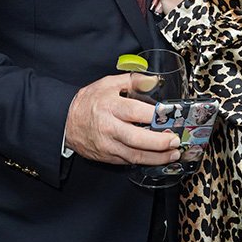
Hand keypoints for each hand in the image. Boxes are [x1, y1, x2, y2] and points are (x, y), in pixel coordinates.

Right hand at [63, 73, 181, 164]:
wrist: (66, 122)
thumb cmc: (89, 101)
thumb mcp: (108, 84)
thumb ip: (133, 80)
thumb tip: (154, 80)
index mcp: (110, 106)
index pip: (134, 111)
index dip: (154, 115)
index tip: (170, 116)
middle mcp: (108, 127)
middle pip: (136, 138)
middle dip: (159, 142)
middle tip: (175, 141)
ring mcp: (107, 145)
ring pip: (135, 155)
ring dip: (157, 157)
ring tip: (173, 154)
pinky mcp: (108, 157)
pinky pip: (129, 161)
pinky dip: (145, 161)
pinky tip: (158, 158)